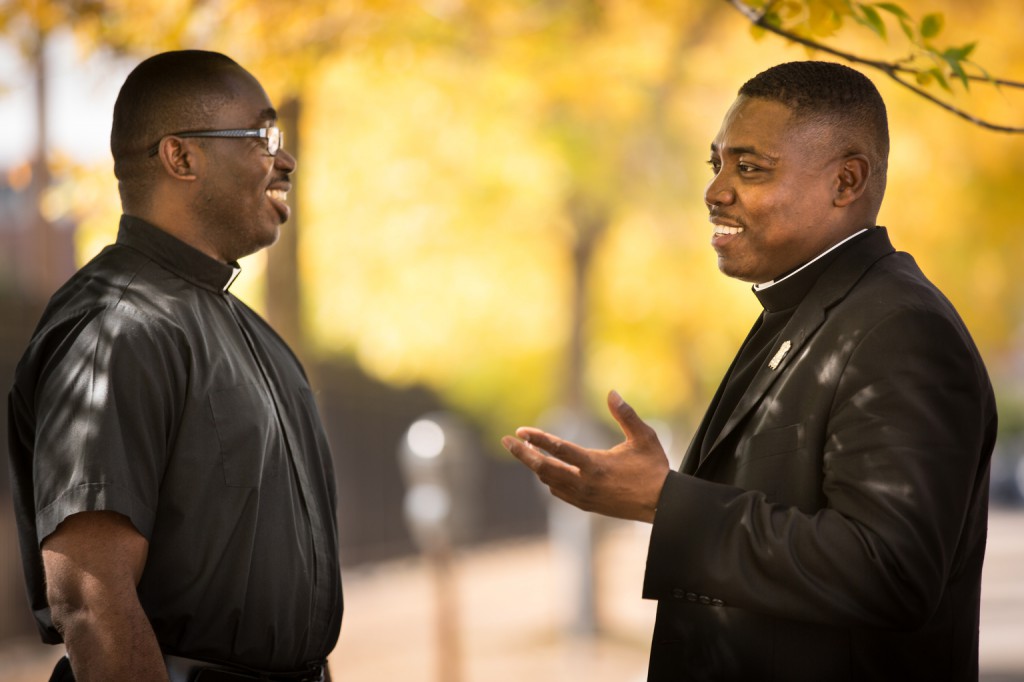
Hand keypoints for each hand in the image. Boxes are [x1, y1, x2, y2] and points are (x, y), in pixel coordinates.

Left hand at [501, 390, 669, 522]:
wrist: (663, 506)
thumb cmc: (654, 468)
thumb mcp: (644, 437)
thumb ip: (626, 415)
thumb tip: (611, 392)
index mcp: (596, 465)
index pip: (558, 449)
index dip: (537, 439)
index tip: (520, 431)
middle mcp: (585, 483)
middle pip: (544, 468)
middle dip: (523, 454)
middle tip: (506, 442)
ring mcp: (584, 497)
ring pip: (549, 481)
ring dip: (535, 466)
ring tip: (524, 452)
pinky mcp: (587, 506)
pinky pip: (560, 492)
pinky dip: (549, 480)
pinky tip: (546, 471)